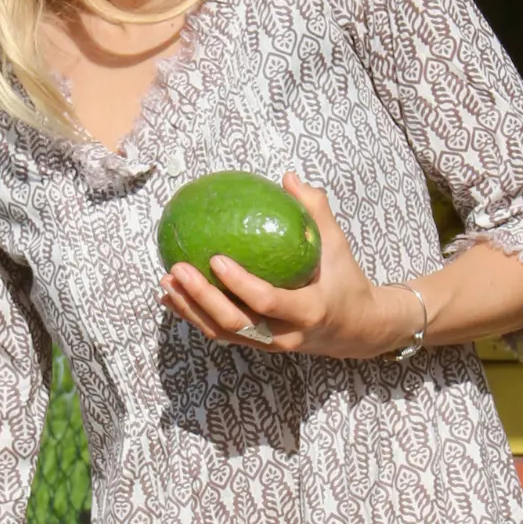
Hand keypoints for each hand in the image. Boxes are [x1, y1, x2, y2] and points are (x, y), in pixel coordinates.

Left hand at [160, 174, 421, 360]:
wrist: (356, 330)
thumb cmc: (345, 281)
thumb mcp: (338, 246)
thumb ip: (315, 212)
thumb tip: (288, 178)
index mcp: (309, 311)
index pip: (267, 302)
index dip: (239, 284)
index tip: (215, 258)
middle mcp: (285, 334)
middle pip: (235, 323)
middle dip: (202, 298)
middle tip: (178, 268)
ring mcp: (269, 345)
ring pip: (222, 332)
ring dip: (190, 309)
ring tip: (166, 281)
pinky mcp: (257, 345)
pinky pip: (221, 333)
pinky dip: (193, 316)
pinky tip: (171, 297)